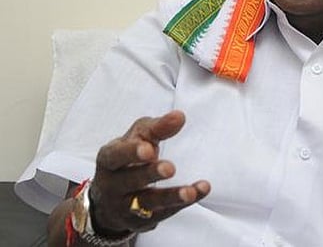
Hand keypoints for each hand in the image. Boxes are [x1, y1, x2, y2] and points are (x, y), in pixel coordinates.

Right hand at [89, 110, 210, 234]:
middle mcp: (112, 185)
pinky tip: (199, 191)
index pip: (115, 156)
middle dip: (149, 174)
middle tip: (170, 168)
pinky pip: (164, 213)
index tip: (149, 148)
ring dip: (169, 197)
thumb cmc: (127, 159)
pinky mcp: (141, 221)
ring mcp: (125, 206)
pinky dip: (182, 204)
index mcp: (108, 160)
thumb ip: (157, 127)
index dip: (130, 153)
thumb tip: (179, 116)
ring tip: (188, 192)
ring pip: (146, 203)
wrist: (108, 201)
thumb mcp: (137, 139)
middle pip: (130, 180)